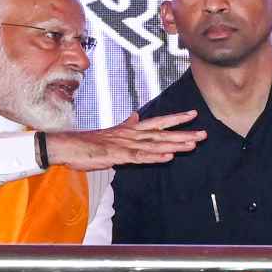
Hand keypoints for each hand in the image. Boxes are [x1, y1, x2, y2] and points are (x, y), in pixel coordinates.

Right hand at [46, 111, 205, 170]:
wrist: (67, 146)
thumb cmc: (87, 142)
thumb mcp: (110, 133)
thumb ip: (125, 125)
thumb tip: (135, 116)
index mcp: (130, 129)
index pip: (157, 122)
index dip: (175, 119)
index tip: (193, 114)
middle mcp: (131, 134)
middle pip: (162, 133)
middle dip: (184, 133)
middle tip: (204, 133)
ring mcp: (125, 144)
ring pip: (155, 144)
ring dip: (175, 144)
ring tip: (193, 144)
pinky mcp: (118, 156)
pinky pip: (140, 157)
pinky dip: (155, 157)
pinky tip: (168, 157)